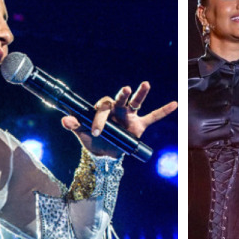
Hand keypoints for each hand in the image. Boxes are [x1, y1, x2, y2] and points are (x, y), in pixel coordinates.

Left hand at [61, 81, 178, 156]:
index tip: (95, 131)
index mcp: (102, 110)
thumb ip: (73, 125)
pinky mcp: (139, 126)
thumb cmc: (93, 141)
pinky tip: (175, 104)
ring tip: (145, 84)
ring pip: (136, 103)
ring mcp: (129, 117)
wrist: (104, 154)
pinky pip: (153, 117)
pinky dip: (164, 111)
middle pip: (119, 100)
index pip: (102, 109)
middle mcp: (116, 110)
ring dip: (140, 94)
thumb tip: (64, 119)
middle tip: (124, 90)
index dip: (98, 119)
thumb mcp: (81, 134)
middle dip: (122, 96)